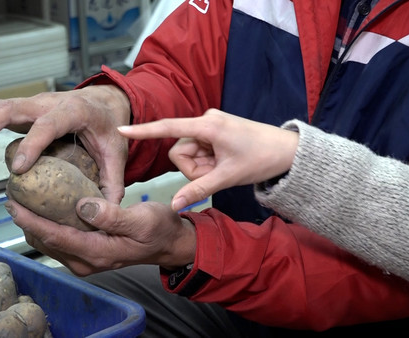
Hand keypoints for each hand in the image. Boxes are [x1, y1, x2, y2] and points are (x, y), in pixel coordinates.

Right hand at [0, 85, 130, 202]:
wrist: (104, 101)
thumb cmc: (108, 127)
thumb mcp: (116, 152)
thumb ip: (112, 181)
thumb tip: (104, 213)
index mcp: (74, 111)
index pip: (49, 125)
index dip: (33, 144)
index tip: (17, 169)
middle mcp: (48, 103)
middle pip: (11, 109)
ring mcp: (32, 104)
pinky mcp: (22, 108)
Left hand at [4, 198, 196, 275]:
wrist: (170, 243)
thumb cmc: (159, 229)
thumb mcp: (142, 219)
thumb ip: (112, 215)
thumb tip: (83, 207)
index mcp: (98, 252)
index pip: (55, 236)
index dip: (31, 220)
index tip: (13, 203)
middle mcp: (87, 261)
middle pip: (46, 242)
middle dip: (26, 221)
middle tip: (12, 195)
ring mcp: (86, 260)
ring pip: (49, 243)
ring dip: (33, 223)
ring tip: (22, 200)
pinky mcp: (87, 254)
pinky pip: (59, 241)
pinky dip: (47, 226)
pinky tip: (43, 209)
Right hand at [118, 109, 298, 210]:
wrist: (288, 151)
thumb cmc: (261, 159)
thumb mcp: (227, 177)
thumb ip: (198, 190)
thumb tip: (174, 205)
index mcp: (207, 126)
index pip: (168, 128)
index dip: (143, 131)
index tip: (121, 129)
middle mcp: (205, 120)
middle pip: (180, 151)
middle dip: (193, 168)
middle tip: (217, 173)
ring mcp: (210, 125)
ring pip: (189, 153)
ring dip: (202, 167)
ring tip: (224, 168)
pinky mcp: (214, 130)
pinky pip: (199, 150)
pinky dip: (208, 162)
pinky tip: (224, 163)